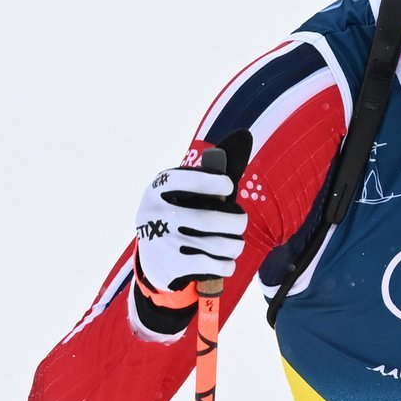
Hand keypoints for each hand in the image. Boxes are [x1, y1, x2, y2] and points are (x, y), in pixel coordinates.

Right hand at [133, 131, 252, 291]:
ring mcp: (162, 241)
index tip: (227, 186)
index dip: (212, 182)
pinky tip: (225, 260)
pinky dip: (227, 264)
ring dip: (235, 245)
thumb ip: (215, 170)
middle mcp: (156, 213)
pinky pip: (216, 265)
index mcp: (159, 189)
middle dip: (236, 222)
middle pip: (213, 219)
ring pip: (219, 243)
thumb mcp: (188, 192)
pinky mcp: (171, 265)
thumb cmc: (182, 215)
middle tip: (238, 223)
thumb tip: (245, 135)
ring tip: (234, 243)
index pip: (188, 180)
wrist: (155, 259)